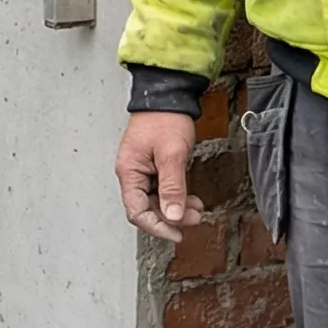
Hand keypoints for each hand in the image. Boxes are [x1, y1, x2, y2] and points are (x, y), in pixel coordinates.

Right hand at [115, 111, 206, 242]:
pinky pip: (163, 189)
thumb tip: (172, 217)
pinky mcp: (153, 165)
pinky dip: (177, 196)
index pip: (137, 212)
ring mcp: (142, 170)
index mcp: (129, 172)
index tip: (177, 234)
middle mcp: (132, 173)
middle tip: (196, 218)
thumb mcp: (172, 154)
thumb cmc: (166, 119)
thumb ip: (172, 187)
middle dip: (172, 217)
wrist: (169, 94)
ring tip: (198, 209)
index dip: (157, 227)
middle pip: (148, 208)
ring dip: (177, 207)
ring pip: (157, 200)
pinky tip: (192, 198)